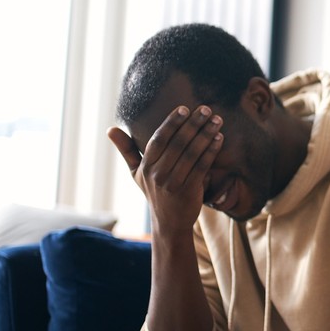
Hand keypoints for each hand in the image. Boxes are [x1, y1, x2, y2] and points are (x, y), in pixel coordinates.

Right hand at [107, 105, 222, 233]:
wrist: (169, 222)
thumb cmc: (154, 191)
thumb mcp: (136, 172)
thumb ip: (126, 149)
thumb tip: (110, 129)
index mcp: (145, 166)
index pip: (158, 139)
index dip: (171, 123)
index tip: (184, 108)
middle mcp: (157, 174)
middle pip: (177, 144)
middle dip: (193, 124)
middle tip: (205, 109)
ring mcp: (173, 183)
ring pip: (191, 154)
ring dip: (206, 134)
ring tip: (217, 120)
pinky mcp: (189, 191)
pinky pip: (202, 167)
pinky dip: (211, 151)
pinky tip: (219, 138)